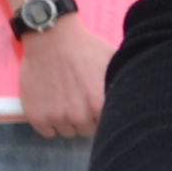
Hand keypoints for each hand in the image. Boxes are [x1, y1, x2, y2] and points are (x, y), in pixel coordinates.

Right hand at [14, 16, 112, 138]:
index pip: (106, 125)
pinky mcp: (36, 116)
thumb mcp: (113, 62)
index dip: (101, 115)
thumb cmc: (85, 48)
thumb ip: (124, 83)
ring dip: (67, 122)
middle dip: (85, 119)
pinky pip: (47, 132)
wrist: (51, 38)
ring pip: (67, 132)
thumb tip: (135, 96)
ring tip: (65, 101)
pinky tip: (51, 107)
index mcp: (99, 105)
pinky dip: (49, 123)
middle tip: (79, 101)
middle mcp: (78, 116)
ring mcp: (55, 117)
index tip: (96, 104)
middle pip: (86, 131)